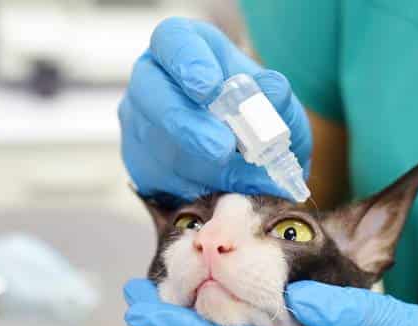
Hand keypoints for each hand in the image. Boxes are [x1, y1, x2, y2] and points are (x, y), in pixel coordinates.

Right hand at [121, 17, 311, 200]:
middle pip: (152, 94)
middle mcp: (153, 79)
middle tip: (221, 149)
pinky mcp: (140, 164)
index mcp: (186, 47)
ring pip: (157, 145)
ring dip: (202, 168)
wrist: (252, 159)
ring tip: (244, 179)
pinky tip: (224, 192)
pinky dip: (196, 190)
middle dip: (187, 126)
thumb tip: (272, 91)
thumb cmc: (258, 117)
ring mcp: (140, 122)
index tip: (209, 88)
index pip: (172, 41)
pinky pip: (161, 181)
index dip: (187, 62)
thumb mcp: (277, 105)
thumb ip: (276, 98)